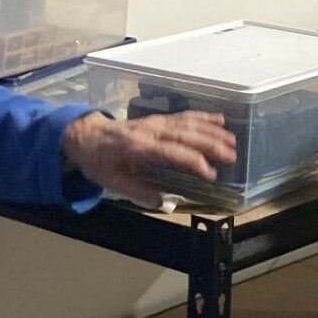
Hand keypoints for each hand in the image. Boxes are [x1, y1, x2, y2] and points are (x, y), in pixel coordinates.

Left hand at [63, 109, 237, 205]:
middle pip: (185, 134)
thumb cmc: (97, 160)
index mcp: (137, 147)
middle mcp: (150, 130)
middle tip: (231, 156)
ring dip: (211, 131)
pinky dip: (203, 116)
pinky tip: (219, 120)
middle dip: (210, 145)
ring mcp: (155, 122)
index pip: (171, 152)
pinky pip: (183, 116)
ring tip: (232, 141)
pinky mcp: (158, 119)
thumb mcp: (110, 181)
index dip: (193, 162)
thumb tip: (162, 201)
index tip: (211, 175)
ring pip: (188, 123)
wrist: (85, 134)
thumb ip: (136, 190)